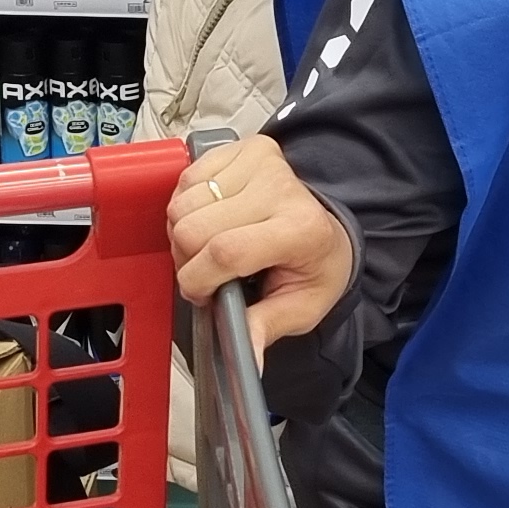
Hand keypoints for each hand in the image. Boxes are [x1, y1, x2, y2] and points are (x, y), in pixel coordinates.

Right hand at [168, 136, 354, 354]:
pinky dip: (187, 205)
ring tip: (210, 245)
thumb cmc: (312, 268)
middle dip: (188, 261)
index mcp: (301, 230)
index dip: (199, 279)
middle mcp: (282, 188)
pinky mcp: (244, 147)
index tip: (202, 295)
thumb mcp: (300, 308)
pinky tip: (211, 218)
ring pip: (182, 203)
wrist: (326, 228)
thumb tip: (246, 360)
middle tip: (208, 273)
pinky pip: (185, 178)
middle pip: (194, 228)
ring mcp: (262, 162)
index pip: (225, 251)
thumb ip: (267, 328)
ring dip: (183, 233)